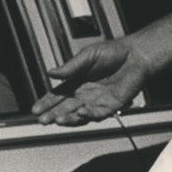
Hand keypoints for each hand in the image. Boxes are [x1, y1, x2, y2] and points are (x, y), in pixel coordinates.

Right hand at [32, 38, 150, 124]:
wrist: (136, 55)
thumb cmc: (114, 52)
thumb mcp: (88, 55)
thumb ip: (70, 66)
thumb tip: (50, 73)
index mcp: (77, 81)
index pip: (58, 95)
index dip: (46, 102)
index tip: (35, 110)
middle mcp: (85, 94)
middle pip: (65, 107)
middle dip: (53, 114)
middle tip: (42, 119)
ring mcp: (97, 101)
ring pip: (79, 114)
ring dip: (68, 118)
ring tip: (57, 119)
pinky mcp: (111, 106)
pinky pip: (97, 114)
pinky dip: (88, 115)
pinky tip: (80, 112)